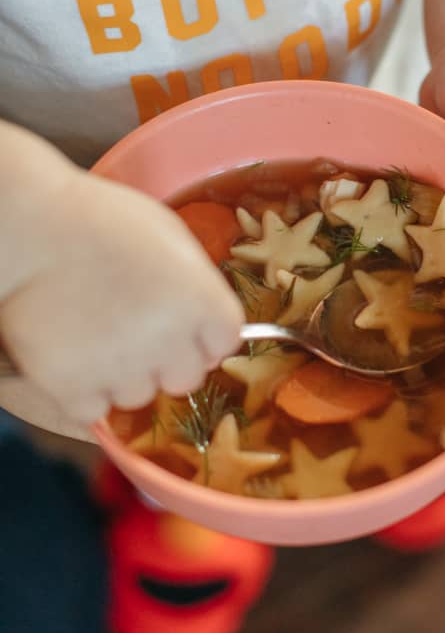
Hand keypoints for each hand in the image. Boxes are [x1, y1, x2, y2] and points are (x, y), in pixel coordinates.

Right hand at [0, 171, 241, 439]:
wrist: (30, 228)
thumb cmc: (99, 220)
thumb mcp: (169, 235)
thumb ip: (196, 283)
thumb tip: (204, 316)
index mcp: (201, 300)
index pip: (226, 342)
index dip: (205, 334)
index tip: (185, 323)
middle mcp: (169, 341)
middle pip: (186, 378)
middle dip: (167, 360)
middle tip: (137, 330)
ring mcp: (121, 369)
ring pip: (139, 396)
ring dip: (123, 375)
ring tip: (97, 334)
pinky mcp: (73, 388)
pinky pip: (93, 412)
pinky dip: (82, 392)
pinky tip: (73, 355)